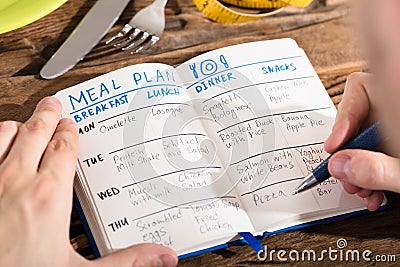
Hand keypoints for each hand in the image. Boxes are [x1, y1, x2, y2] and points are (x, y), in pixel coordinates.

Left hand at [0, 97, 177, 266]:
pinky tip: (0, 146)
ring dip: (17, 126)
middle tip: (53, 104)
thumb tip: (161, 256)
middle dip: (45, 115)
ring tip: (26, 123)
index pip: (63, 149)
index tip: (71, 124)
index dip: (68, 133)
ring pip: (3, 135)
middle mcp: (16, 181)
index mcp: (49, 196)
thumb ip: (124, 260)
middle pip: (34, 133)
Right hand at [324, 72, 399, 210]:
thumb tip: (340, 166)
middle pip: (359, 122)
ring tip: (362, 190)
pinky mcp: (395, 144)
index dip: (344, 117)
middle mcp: (395, 110)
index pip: (362, 89)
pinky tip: (375, 193)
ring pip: (367, 142)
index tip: (335, 146)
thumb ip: (377, 168)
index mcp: (397, 103)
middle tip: (346, 176)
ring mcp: (395, 127)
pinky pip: (378, 152)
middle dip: (348, 155)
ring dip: (358, 170)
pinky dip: (372, 174)